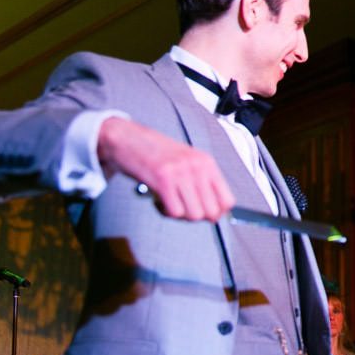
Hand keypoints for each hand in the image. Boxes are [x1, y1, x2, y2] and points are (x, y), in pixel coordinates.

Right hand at [97, 117, 234, 221]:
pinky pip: (174, 211)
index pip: (228, 201)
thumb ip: (202, 181)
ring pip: (194, 214)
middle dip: (197, 217)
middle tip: (182, 208)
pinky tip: (158, 201)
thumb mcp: (187, 161)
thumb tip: (215, 212)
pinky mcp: (162, 178)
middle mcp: (197, 166)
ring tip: (169, 203)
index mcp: (206, 163)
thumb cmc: (156, 153)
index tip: (203, 214)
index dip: (217, 213)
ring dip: (180, 216)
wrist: (126, 137)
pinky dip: (166, 212)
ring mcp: (180, 172)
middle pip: (211, 212)